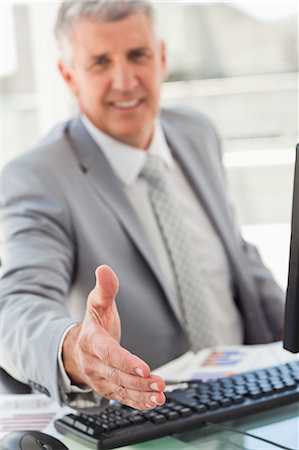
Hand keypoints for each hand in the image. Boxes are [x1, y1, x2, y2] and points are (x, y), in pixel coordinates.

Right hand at [62, 265, 165, 409]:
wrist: (78, 347)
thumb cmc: (94, 323)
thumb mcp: (97, 303)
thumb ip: (105, 288)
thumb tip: (104, 268)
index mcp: (90, 341)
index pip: (108, 353)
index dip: (125, 361)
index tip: (144, 367)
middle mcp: (92, 363)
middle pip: (117, 375)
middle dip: (139, 381)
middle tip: (159, 383)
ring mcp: (99, 378)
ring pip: (121, 389)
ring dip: (141, 394)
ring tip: (160, 395)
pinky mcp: (107, 389)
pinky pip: (122, 398)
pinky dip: (138, 402)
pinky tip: (154, 403)